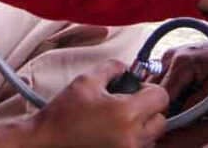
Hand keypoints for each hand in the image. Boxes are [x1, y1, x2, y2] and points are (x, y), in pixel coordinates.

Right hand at [31, 60, 168, 147]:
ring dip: (142, 127)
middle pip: (161, 120)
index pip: (161, 97)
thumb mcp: (86, 80)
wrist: (46, 143)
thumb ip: (113, 68)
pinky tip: (114, 133)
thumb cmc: (63, 113)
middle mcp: (132, 138)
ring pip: (152, 137)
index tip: (135, 89)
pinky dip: (133, 140)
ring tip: (118, 121)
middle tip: (128, 104)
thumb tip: (128, 68)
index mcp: (126, 114)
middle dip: (148, 109)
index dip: (148, 88)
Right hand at [149, 35, 207, 112]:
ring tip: (170, 106)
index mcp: (182, 63)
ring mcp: (165, 56)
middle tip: (168, 117)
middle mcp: (169, 56)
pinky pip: (155, 76)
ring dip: (156, 96)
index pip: (163, 93)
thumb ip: (199, 102)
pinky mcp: (165, 58)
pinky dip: (158, 88)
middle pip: (152, 88)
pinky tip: (171, 95)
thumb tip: (182, 117)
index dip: (164, 110)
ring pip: (150, 82)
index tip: (166, 124)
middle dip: (157, 103)